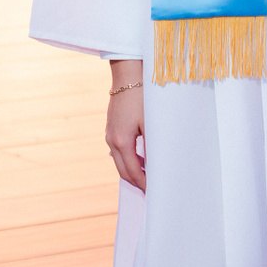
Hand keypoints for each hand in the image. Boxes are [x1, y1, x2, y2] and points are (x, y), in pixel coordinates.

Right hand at [106, 59, 145, 190]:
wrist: (128, 73)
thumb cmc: (143, 96)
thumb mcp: (151, 123)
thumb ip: (153, 147)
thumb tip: (156, 167)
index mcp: (121, 142)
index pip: (133, 172)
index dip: (143, 184)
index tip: (154, 193)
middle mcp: (111, 140)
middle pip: (123, 170)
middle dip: (136, 182)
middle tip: (151, 191)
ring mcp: (109, 133)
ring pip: (119, 161)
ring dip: (132, 171)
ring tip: (148, 177)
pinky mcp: (111, 126)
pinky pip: (118, 150)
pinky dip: (129, 159)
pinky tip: (140, 158)